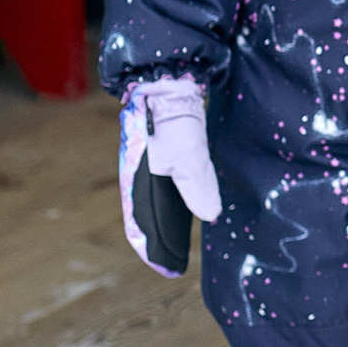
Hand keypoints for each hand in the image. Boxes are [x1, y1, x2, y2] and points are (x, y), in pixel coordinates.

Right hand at [117, 76, 221, 277]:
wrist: (166, 76)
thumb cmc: (170, 116)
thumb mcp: (185, 153)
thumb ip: (196, 183)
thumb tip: (210, 216)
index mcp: (137, 180)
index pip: (139, 224)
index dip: (152, 248)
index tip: (166, 270)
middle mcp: (141, 174)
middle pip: (149, 215)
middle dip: (161, 239)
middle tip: (176, 261)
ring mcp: (152, 161)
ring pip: (160, 199)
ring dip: (169, 220)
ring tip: (184, 239)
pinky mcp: (166, 148)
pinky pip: (172, 181)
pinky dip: (180, 197)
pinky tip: (195, 201)